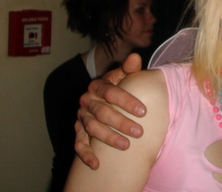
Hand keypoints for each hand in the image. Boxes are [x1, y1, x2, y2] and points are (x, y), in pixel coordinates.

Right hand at [74, 53, 145, 169]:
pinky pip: (79, 144)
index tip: (143, 112)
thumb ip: (129, 68)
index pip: (110, 92)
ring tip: (126, 146)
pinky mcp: (78, 130)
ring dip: (108, 138)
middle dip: (121, 123)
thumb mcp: (123, 75)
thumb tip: (135, 57)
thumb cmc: (118, 86)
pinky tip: (97, 164)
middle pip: (102, 113)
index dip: (127, 101)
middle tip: (139, 132)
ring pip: (92, 128)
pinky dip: (86, 155)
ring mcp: (81, 116)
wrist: (104, 97)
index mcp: (97, 86)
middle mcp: (87, 101)